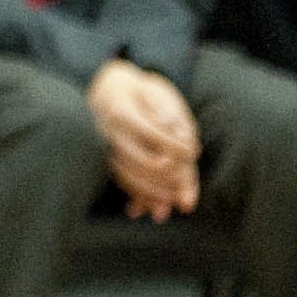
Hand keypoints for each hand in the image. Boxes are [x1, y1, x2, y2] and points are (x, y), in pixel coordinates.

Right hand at [87, 59, 202, 219]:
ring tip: (178, 200)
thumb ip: (168, 111)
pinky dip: (139, 196)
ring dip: (156, 192)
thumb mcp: (152, 90)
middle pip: (142, 161)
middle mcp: (108, 132)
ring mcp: (103, 148)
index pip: (153, 133)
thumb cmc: (136, 90)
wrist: (103, 90)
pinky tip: (156, 206)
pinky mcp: (103, 160)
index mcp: (121, 111)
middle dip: (170, 176)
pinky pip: (121, 182)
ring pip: (129, 176)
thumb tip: (182, 135)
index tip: (194, 150)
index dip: (176, 146)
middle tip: (189, 182)